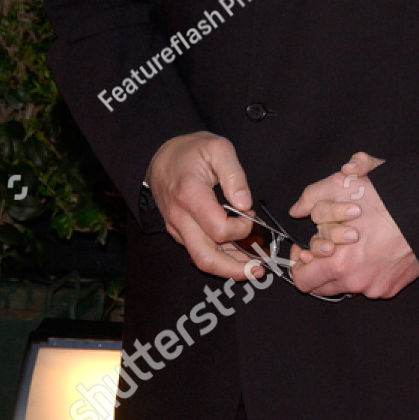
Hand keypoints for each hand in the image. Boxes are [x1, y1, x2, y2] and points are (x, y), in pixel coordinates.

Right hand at [146, 131, 260, 281]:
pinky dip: (219, 257)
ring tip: (253, 267)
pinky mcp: (178, 232)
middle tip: (258, 270)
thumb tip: (245, 205)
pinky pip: (198, 251)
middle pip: (206, 258)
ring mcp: (177, 228)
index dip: (241, 230)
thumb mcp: (218, 149)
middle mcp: (180, 218)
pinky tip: (238, 255)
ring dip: (229, 267)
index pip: (219, 230)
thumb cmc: (190, 151)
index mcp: (190, 196)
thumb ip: (235, 175)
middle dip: (234, 269)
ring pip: (201, 259)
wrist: (160, 156)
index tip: (252, 217)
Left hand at [290, 154, 418, 298]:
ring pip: (345, 286)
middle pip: (321, 286)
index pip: (303, 279)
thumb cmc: (393, 199)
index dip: (300, 264)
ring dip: (343, 271)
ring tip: (353, 248)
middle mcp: (355, 281)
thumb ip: (315, 195)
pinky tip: (374, 252)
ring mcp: (374, 287)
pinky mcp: (390, 288)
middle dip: (320, 268)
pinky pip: (368, 286)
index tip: (304, 252)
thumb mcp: (349, 185)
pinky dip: (366, 273)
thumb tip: (298, 208)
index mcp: (339, 262)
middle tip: (327, 248)